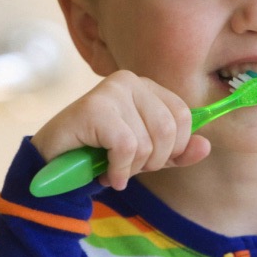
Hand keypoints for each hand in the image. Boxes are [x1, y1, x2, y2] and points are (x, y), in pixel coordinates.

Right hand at [32, 70, 209, 190]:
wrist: (51, 163)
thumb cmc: (97, 154)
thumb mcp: (145, 155)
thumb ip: (176, 152)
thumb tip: (206, 146)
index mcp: (145, 86)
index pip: (183, 115)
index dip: (173, 147)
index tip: (149, 159)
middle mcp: (128, 81)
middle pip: (168, 129)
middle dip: (152, 160)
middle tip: (128, 167)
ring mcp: (110, 91)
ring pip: (147, 142)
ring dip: (131, 168)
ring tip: (111, 168)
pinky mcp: (94, 108)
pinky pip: (126, 147)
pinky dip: (118, 169)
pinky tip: (106, 174)